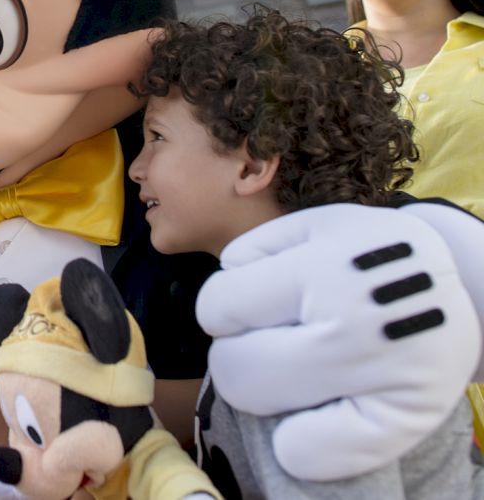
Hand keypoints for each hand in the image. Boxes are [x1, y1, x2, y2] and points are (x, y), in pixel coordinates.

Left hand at [196, 203, 480, 480]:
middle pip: (236, 365)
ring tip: (288, 368)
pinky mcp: (404, 418)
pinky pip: (316, 454)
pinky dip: (296, 445)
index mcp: (326, 268)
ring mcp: (382, 374)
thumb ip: (255, 246)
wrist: (459, 282)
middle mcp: (355, 323)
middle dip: (235, 351)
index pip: (219, 306)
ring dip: (261, 387)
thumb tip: (224, 282)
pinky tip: (301, 421)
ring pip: (261, 401)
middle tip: (264, 340)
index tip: (242, 306)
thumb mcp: (317, 225)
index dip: (220, 307)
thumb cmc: (369, 254)